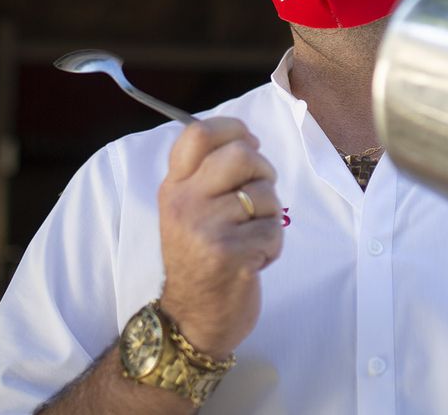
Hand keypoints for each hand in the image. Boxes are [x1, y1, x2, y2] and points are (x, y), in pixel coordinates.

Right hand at [157, 118, 284, 357]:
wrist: (192, 319)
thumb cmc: (200, 259)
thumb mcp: (188, 211)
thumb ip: (206, 174)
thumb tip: (247, 139)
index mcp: (174, 187)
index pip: (197, 133)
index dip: (233, 129)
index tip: (249, 143)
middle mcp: (185, 203)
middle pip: (242, 155)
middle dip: (264, 172)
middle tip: (258, 197)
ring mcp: (206, 229)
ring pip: (265, 195)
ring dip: (270, 216)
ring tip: (250, 236)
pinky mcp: (230, 255)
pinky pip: (273, 230)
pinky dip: (273, 245)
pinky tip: (253, 259)